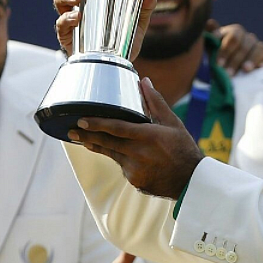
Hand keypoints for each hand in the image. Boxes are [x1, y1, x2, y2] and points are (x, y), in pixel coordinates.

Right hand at [53, 0, 155, 60]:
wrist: (118, 65)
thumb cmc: (123, 38)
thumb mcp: (138, 19)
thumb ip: (145, 4)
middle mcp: (76, 3)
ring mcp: (69, 19)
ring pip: (58, 0)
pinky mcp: (67, 36)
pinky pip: (60, 24)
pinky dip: (66, 19)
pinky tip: (76, 17)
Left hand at [68, 77, 202, 197]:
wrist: (190, 181)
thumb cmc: (183, 148)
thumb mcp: (172, 123)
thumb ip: (155, 102)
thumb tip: (144, 81)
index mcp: (147, 136)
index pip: (116, 128)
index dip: (96, 124)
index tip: (81, 121)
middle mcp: (138, 153)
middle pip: (106, 143)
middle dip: (87, 136)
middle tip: (72, 131)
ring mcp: (134, 170)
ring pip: (112, 155)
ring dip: (99, 146)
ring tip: (85, 140)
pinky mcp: (134, 181)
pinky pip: (122, 166)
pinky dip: (120, 159)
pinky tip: (123, 154)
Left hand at [207, 20, 262, 74]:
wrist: (228, 71)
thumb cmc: (216, 58)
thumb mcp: (209, 48)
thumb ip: (209, 37)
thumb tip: (210, 22)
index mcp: (233, 33)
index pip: (234, 36)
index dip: (226, 50)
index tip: (219, 64)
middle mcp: (247, 38)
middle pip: (246, 45)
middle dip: (236, 60)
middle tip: (228, 74)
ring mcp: (258, 47)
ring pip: (260, 48)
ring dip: (252, 59)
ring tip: (245, 70)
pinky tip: (260, 68)